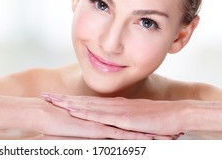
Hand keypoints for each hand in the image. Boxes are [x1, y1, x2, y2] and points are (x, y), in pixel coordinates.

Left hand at [42, 93, 185, 138]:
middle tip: (44, 96)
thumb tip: (112, 125)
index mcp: (114, 106)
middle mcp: (113, 106)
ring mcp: (118, 111)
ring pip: (88, 106)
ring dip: (68, 104)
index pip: (88, 102)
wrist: (177, 114)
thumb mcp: (136, 120)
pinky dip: (86, 113)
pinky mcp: (125, 118)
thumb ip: (122, 121)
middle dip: (62, 100)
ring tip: (51, 101)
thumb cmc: (159, 119)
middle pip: (83, 102)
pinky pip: (102, 116)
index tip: (55, 98)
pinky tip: (74, 112)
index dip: (70, 100)